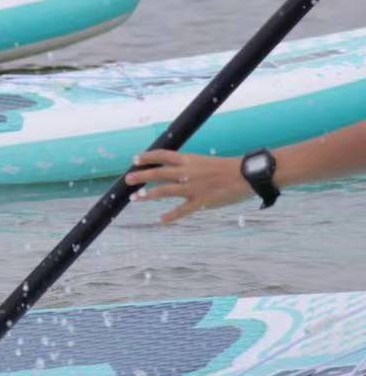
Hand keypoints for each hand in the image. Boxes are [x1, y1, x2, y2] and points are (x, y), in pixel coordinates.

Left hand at [126, 149, 253, 222]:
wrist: (246, 176)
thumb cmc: (227, 168)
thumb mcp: (204, 162)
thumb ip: (189, 166)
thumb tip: (174, 170)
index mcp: (189, 160)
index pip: (162, 155)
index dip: (147, 157)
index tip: (135, 159)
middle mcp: (187, 173)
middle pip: (157, 173)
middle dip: (140, 176)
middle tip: (127, 180)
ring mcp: (192, 188)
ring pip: (164, 191)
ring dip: (148, 195)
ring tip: (136, 198)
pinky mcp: (200, 202)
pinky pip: (181, 211)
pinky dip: (170, 216)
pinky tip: (160, 220)